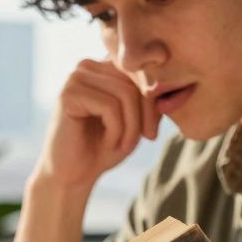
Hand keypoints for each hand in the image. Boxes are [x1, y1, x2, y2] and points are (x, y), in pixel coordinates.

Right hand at [34, 59, 161, 190]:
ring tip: (124, 145)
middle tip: (145, 139)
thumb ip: (152, 99)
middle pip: (134, 80)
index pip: (141, 71)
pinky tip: (109, 143)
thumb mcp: (138, 121)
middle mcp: (88, 66)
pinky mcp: (68, 95)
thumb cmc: (104, 148)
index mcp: (103, 67)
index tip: (152, 133)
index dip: (153, 101)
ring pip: (125, 93)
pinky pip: (109, 106)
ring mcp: (75, 78)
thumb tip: (173, 83)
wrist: (73, 175)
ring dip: (132, 125)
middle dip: (145, 114)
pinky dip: (116, 130)